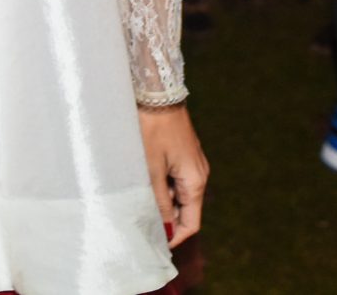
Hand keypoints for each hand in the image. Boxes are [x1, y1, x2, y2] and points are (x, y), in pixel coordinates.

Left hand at [139, 103, 207, 247]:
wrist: (158, 93)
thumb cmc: (152, 129)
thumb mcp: (151, 168)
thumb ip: (159, 200)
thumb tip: (164, 227)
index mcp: (195, 181)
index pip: (191, 223)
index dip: (174, 236)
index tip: (154, 242)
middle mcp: (199, 174)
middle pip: (185, 210)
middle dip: (166, 218)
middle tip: (139, 220)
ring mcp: (192, 163)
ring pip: (178, 194)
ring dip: (161, 201)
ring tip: (137, 199)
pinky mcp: (183, 153)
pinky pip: (175, 179)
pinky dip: (162, 186)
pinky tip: (143, 181)